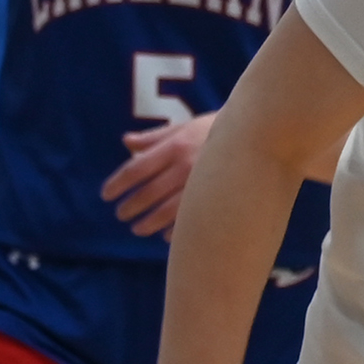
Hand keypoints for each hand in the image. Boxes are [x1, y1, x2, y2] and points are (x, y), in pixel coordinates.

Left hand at [102, 111, 219, 238]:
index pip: (136, 169)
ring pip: (166, 212)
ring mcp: (200, 187)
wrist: (257, 138)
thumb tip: (126, 142)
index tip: (106, 194)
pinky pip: (191, 221)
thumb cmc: (216, 130)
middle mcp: (184, 168)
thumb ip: (154, 137)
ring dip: (148, 223)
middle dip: (131, 206)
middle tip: (121, 214)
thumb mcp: (184, 127)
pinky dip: (175, 230)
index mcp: (174, 147)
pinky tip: (166, 236)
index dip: (118, 183)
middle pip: (148, 193)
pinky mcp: (215, 201)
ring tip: (137, 229)